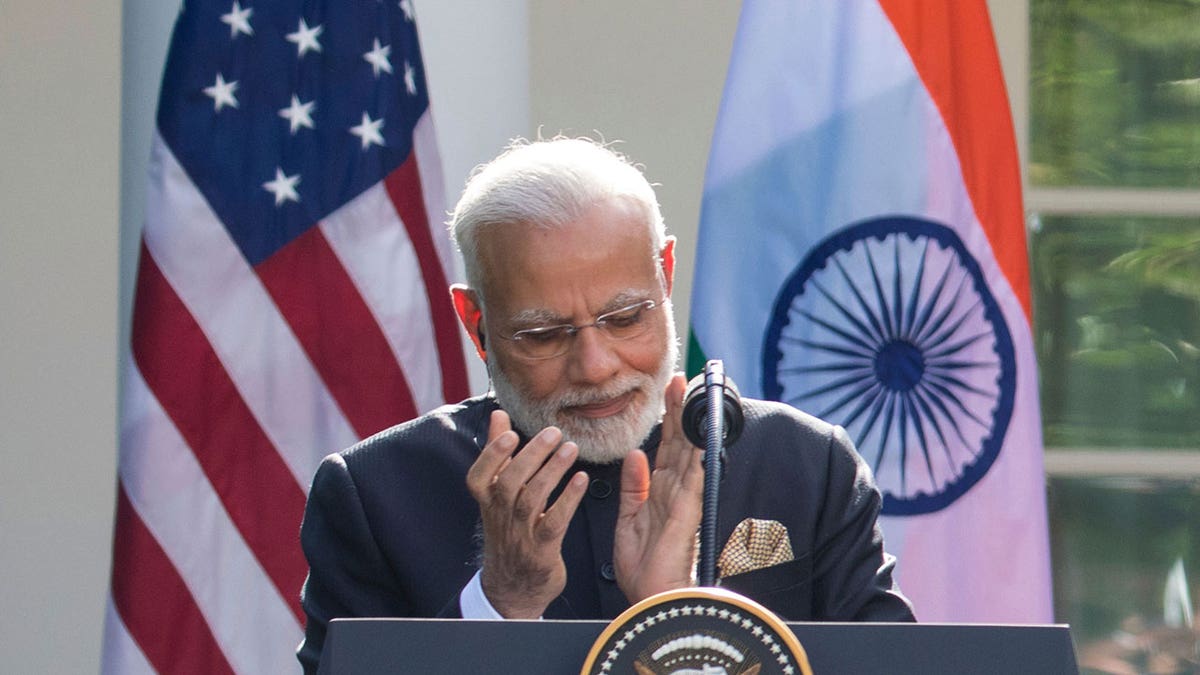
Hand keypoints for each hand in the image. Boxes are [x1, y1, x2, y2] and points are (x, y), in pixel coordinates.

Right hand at [465, 410, 587, 617]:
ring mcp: (520, 535)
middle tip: (553, 432)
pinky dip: (568, 500)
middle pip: (509, 483)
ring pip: (531, 500)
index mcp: (486, 502)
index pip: (479, 477)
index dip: (492, 455)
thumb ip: (499, 454)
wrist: (512, 588)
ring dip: (552, 472)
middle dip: (531, 456)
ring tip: (571, 448)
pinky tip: (581, 480)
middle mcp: (500, 517)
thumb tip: (498, 415)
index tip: (510, 432)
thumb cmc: (508, 530)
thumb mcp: (497, 495)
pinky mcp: (542, 550)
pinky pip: (554, 522)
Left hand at [613, 373, 703, 602]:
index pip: (665, 446)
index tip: (667, 390)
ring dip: (688, 422)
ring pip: (687, 451)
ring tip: (688, 392)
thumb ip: (633, 486)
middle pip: (679, 441)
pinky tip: (697, 434)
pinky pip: (692, 478)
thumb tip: (635, 454)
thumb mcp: (629, 519)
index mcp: (659, 492)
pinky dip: (696, 455)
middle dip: (678, 409)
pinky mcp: (686, 512)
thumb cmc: (643, 568)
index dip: (667, 418)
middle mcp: (674, 491)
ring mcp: (683, 499)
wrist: (651, 599)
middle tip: (679, 377)